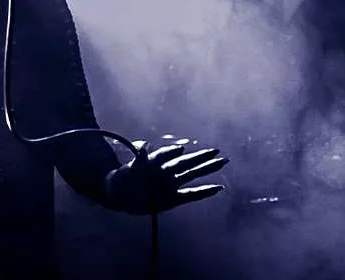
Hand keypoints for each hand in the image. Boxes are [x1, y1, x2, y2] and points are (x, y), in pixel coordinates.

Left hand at [104, 139, 227, 214]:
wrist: (122, 196)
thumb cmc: (123, 181)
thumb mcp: (128, 171)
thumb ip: (139, 160)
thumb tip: (143, 146)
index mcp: (154, 163)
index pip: (165, 156)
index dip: (172, 153)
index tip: (180, 150)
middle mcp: (166, 171)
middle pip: (186, 163)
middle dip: (201, 157)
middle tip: (217, 150)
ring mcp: (171, 184)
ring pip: (192, 174)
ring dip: (206, 168)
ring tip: (222, 161)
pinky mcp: (174, 199)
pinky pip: (192, 194)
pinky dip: (204, 191)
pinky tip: (218, 187)